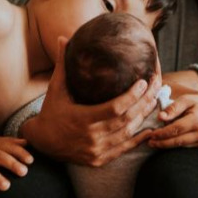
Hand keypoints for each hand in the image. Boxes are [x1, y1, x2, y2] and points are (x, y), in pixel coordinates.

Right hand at [22, 37, 160, 166]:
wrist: (42, 142)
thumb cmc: (51, 111)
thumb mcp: (56, 88)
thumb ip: (62, 64)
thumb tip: (63, 38)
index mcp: (82, 119)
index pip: (115, 109)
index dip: (132, 96)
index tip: (143, 82)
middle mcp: (91, 137)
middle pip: (126, 120)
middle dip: (144, 102)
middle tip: (156, 86)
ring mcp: (96, 151)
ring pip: (127, 134)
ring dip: (143, 117)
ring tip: (155, 100)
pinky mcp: (99, 160)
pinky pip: (123, 149)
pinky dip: (138, 140)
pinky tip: (149, 129)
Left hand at [148, 91, 197, 154]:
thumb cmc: (197, 103)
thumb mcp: (186, 100)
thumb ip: (173, 108)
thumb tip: (160, 117)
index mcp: (197, 120)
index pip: (176, 129)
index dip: (162, 133)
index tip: (151, 134)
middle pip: (178, 141)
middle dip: (162, 143)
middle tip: (149, 142)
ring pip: (182, 147)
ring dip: (167, 146)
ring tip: (154, 143)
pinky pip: (187, 149)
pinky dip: (176, 147)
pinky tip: (166, 144)